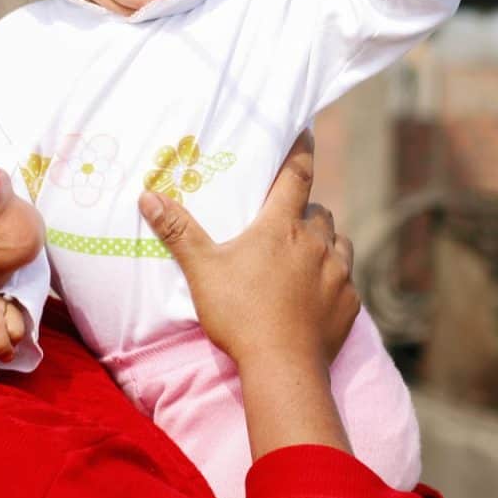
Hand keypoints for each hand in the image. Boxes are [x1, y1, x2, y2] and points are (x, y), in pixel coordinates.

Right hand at [137, 132, 358, 369]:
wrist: (283, 367)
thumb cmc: (240, 313)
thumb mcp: (202, 270)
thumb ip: (178, 232)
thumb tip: (148, 196)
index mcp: (282, 226)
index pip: (297, 175)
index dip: (301, 150)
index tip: (307, 130)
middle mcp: (316, 242)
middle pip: (319, 212)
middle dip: (306, 212)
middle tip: (287, 224)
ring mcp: (338, 272)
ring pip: (338, 243)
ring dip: (325, 244)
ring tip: (305, 258)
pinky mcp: (350, 303)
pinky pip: (346, 281)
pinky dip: (334, 280)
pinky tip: (318, 295)